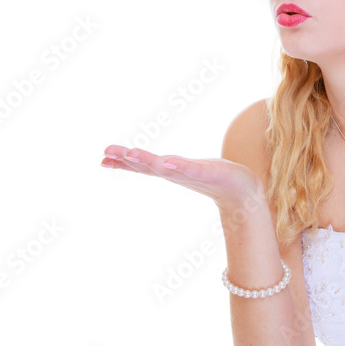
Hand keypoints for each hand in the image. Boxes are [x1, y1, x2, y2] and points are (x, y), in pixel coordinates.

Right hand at [101, 145, 264, 211]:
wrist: (242, 191)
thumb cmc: (212, 177)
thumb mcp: (182, 167)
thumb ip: (161, 165)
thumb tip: (145, 160)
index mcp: (169, 169)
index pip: (141, 164)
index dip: (121, 161)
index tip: (102, 157)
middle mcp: (176, 172)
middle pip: (148, 165)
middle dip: (128, 160)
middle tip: (107, 154)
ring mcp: (192, 173)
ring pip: (166, 167)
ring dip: (149, 162)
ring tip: (131, 154)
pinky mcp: (209, 173)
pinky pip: (192, 169)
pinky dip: (179, 166)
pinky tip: (168, 162)